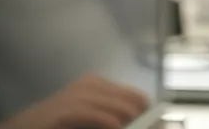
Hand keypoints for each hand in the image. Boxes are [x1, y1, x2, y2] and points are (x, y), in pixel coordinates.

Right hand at [0, 74, 150, 128]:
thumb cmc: (54, 126)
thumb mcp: (84, 118)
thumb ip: (107, 117)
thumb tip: (138, 122)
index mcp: (96, 84)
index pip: (135, 96)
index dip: (146, 113)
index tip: (154, 124)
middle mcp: (90, 85)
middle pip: (132, 101)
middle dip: (142, 119)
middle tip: (149, 127)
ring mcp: (78, 95)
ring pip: (119, 108)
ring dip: (131, 123)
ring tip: (135, 128)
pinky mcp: (67, 110)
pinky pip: (99, 117)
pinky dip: (112, 124)